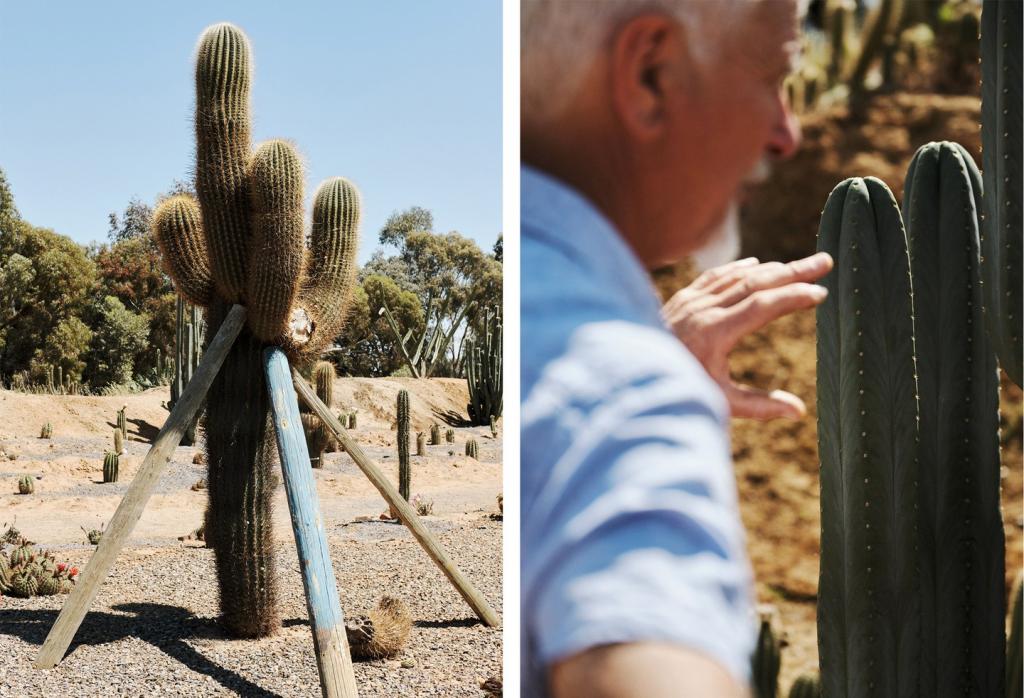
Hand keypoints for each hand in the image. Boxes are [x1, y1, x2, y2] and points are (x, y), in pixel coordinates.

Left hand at [662, 252, 832, 419]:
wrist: (629, 373)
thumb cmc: (677, 390)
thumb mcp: (718, 402)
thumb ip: (758, 406)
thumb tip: (798, 411)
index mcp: (713, 333)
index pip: (761, 306)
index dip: (792, 297)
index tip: (820, 292)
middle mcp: (702, 310)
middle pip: (755, 282)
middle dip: (793, 271)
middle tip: (825, 262)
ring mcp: (690, 301)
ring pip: (736, 276)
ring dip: (771, 268)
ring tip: (800, 266)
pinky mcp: (680, 298)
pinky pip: (714, 276)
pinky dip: (737, 268)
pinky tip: (755, 264)